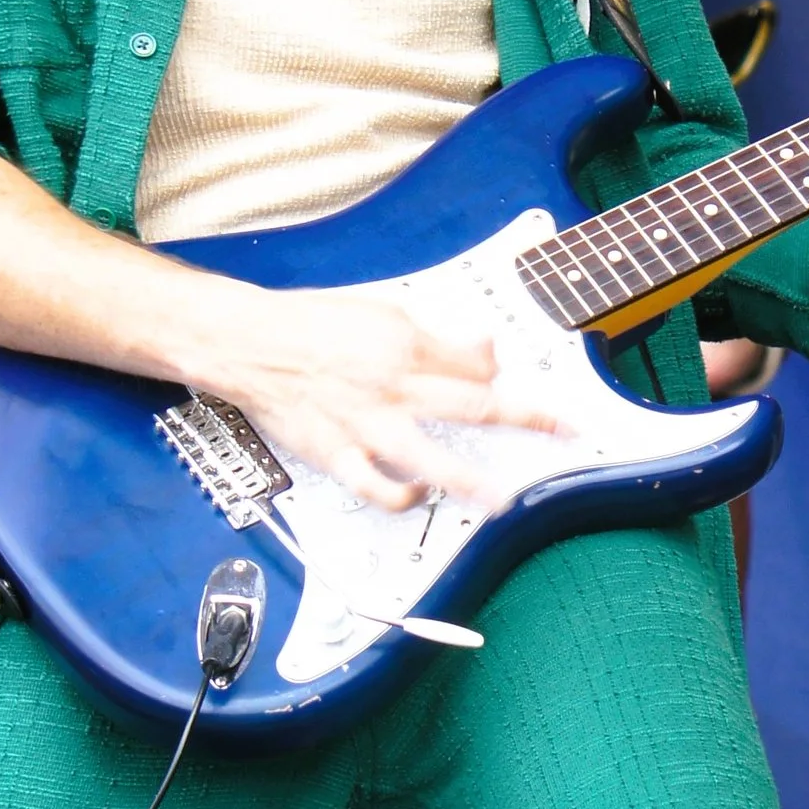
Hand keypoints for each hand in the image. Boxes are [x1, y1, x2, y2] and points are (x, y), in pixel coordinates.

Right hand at [203, 281, 565, 514]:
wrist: (247, 343)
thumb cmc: (309, 324)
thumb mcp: (381, 309)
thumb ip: (435, 336)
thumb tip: (482, 349)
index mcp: (405, 343)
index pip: (476, 365)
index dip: (504, 377)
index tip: (524, 391)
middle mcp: (392, 383)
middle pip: (473, 403)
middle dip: (525, 418)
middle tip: (561, 432)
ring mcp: (366, 423)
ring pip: (429, 456)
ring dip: (471, 479)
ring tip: (502, 499)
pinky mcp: (337, 453)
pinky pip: (375, 487)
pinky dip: (401, 496)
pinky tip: (419, 495)